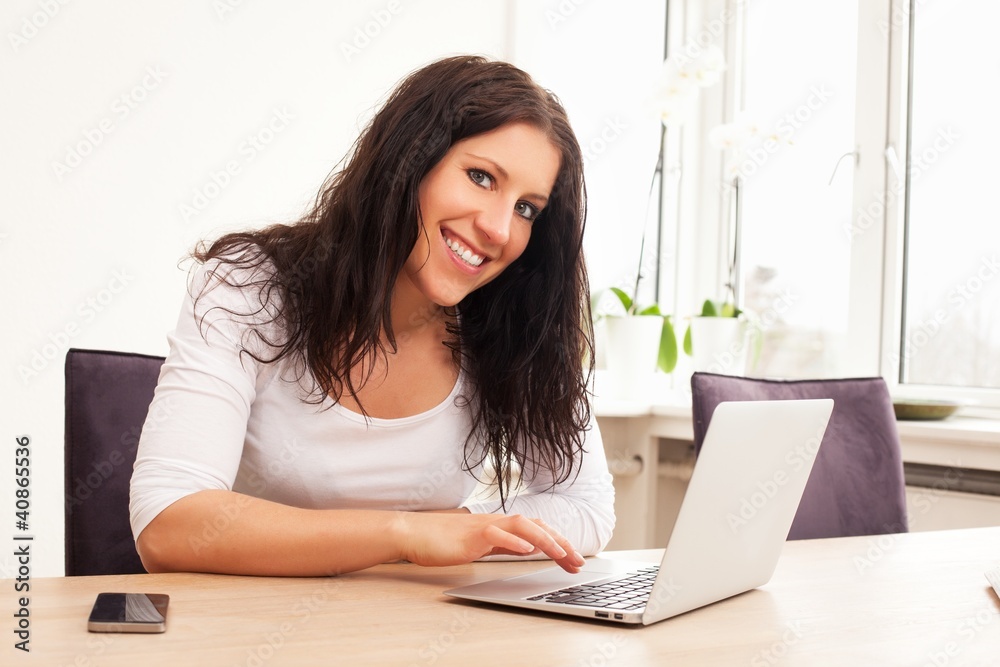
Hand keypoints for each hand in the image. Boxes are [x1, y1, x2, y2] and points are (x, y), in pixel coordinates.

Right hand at [396, 512, 585, 572]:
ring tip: (561, 553)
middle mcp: (496, 523)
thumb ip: (502, 544)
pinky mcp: (470, 536)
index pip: (536, 531)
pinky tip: (526, 550)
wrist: (413, 533)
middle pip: (536, 526)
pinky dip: (513, 541)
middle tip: (578, 561)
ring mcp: (483, 527)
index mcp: (499, 526)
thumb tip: (526, 548)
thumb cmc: (442, 541)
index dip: (558, 543)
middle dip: (560, 543)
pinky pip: (495, 534)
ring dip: (545, 539)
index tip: (574, 559)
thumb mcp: (480, 544)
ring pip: (521, 526)